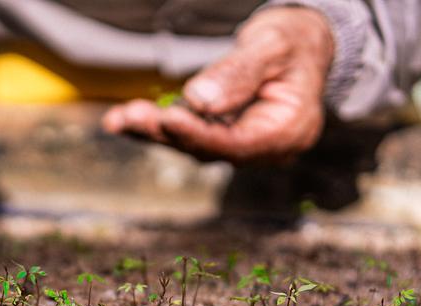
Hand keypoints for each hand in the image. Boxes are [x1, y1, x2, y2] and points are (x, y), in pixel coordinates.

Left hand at [102, 7, 334, 162]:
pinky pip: (189, 136)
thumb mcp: (274, 45)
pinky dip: (158, 127)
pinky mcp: (224, 138)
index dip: (200, 134)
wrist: (302, 46)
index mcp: (289, 131)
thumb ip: (239, 73)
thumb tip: (199, 99)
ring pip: (193, 145)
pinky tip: (125, 120)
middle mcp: (265, 149)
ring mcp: (243, 147)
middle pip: (209, 149)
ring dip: (154, 131)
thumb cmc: (294, 41)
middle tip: (127, 117)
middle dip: (166, 133)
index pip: (239, 144)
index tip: (168, 118)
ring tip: (118, 118)